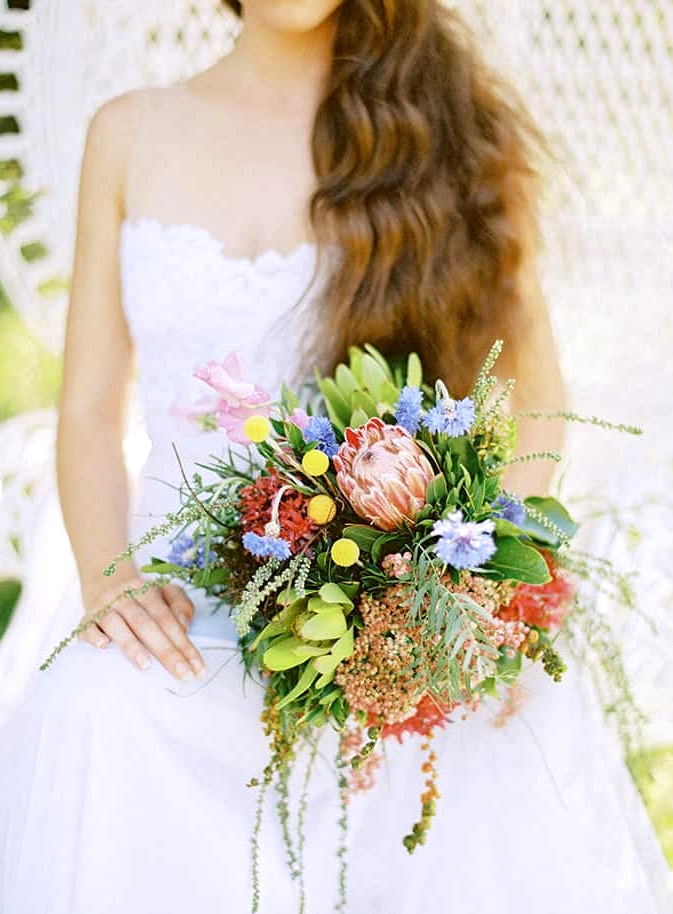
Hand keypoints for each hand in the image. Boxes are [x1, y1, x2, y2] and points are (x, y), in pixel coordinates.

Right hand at [78, 570, 205, 680]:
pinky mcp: (85, 620)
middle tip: (181, 674)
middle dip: (166, 651)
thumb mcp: (165, 593)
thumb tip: (184, 625)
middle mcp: (125, 598)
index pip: (168, 619)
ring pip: (117, 625)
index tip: (197, 668)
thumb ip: (180, 606)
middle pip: (147, 625)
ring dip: (131, 644)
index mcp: (148, 591)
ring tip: (146, 665)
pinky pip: (86, 627)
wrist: (104, 579)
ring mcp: (103, 608)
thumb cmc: (141, 597)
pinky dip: (93, 636)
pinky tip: (102, 646)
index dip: (184, 644)